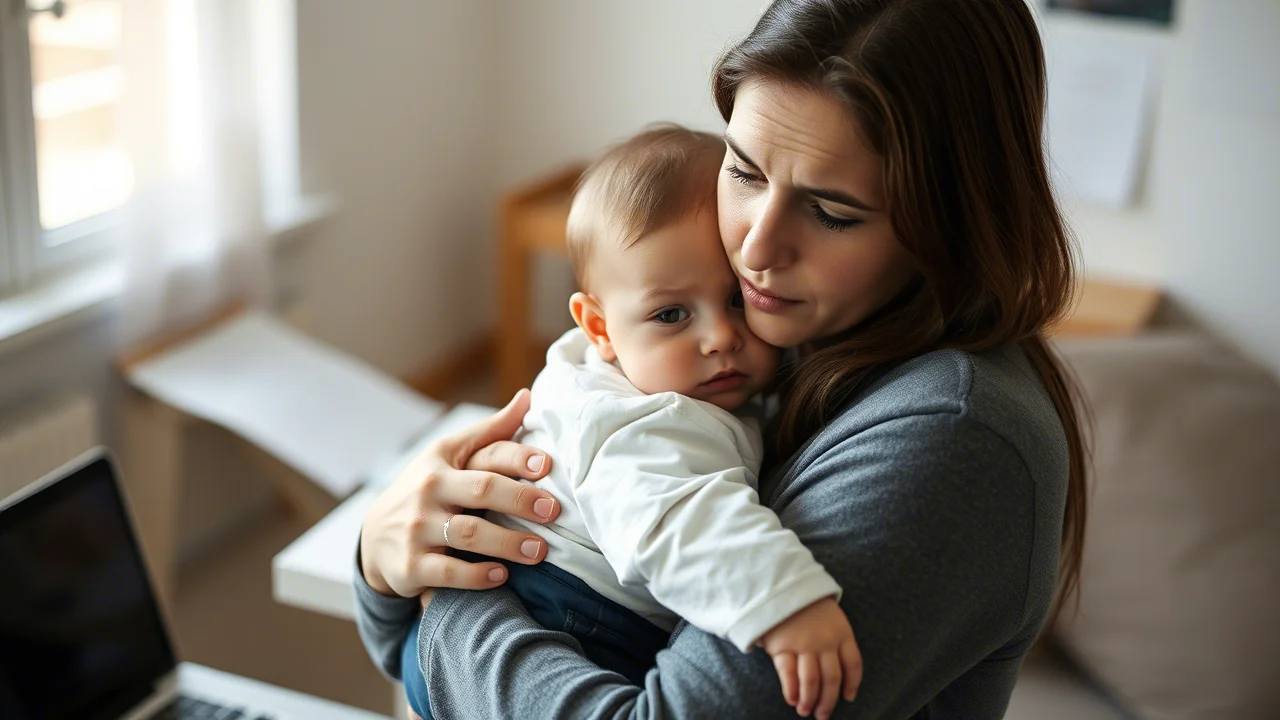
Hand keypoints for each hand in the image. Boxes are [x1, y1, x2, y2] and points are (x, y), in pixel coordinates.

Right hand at [359, 389, 560, 597]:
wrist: (375, 538)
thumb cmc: (429, 489)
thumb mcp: (451, 455)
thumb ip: (492, 431)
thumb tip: (529, 396)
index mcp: (443, 461)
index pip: (486, 454)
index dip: (518, 458)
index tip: (547, 464)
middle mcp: (429, 491)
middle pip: (481, 490)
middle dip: (520, 500)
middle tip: (553, 511)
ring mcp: (417, 529)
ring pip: (468, 534)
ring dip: (508, 542)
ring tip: (539, 551)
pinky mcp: (412, 567)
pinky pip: (449, 572)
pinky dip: (477, 576)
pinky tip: (502, 575)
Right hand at [760, 598, 861, 719]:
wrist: (778, 582)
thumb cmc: (804, 601)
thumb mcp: (830, 614)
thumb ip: (835, 637)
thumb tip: (838, 669)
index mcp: (841, 632)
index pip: (853, 665)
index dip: (852, 684)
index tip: (848, 698)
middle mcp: (825, 641)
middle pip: (832, 679)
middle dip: (828, 701)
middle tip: (823, 714)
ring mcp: (803, 644)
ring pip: (811, 681)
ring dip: (810, 700)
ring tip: (806, 711)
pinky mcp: (781, 646)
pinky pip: (788, 674)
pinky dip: (791, 690)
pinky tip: (792, 699)